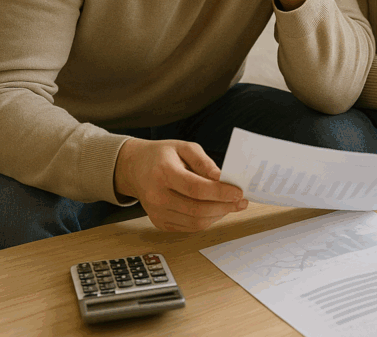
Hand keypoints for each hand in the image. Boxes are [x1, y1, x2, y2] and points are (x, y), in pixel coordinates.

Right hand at [113, 138, 247, 231]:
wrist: (135, 168)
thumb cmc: (161, 156)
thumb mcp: (184, 147)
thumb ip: (204, 162)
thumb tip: (221, 177)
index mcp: (163, 173)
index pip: (196, 189)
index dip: (220, 193)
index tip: (239, 192)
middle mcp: (157, 196)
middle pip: (197, 210)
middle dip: (224, 207)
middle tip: (241, 201)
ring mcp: (157, 212)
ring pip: (195, 223)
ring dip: (218, 215)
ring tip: (229, 205)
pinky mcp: (159, 222)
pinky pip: (189, 227)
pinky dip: (206, 220)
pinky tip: (214, 209)